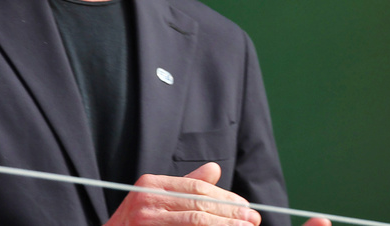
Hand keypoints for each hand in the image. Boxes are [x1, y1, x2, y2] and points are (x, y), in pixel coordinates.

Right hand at [104, 162, 259, 225]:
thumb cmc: (136, 224)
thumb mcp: (158, 200)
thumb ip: (186, 186)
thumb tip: (215, 169)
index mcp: (151, 184)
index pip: (198, 188)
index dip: (226, 198)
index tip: (247, 208)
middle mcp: (146, 199)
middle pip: (199, 204)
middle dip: (230, 213)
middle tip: (253, 220)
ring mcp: (143, 220)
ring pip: (194, 221)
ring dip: (223, 225)